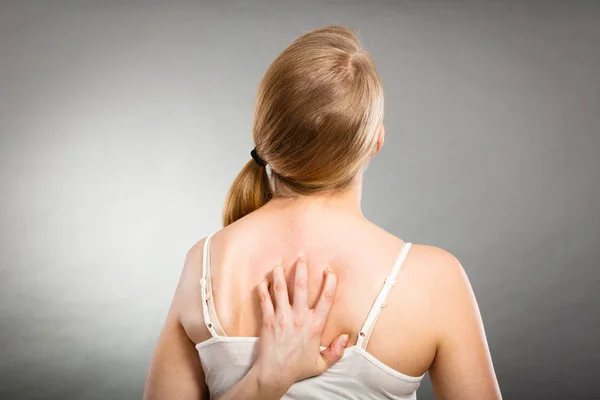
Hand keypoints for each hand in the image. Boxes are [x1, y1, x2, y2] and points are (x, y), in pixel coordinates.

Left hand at [251, 255, 348, 393]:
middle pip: (301, 286)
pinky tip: (263, 281)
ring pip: (280, 289)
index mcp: (315, 325)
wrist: (274, 374)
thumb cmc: (298, 368)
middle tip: (301, 256)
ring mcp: (283, 317)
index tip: (330, 271)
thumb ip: (336, 351)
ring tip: (279, 265)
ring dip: (279, 274)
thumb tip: (345, 337)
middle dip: (301, 268)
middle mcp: (300, 317)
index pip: (326, 298)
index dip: (330, 282)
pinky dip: (263, 288)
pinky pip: (264, 299)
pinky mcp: (268, 320)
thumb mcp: (321, 363)